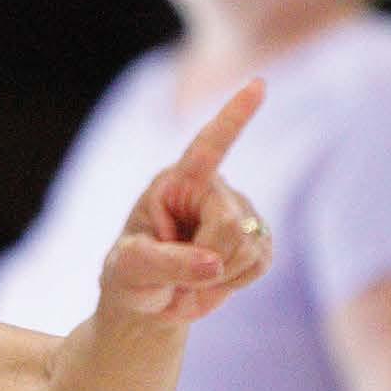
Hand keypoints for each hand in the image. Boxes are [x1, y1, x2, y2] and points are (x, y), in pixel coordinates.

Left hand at [100, 80, 273, 324]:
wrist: (151, 305)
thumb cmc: (130, 279)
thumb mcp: (131, 270)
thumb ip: (167, 264)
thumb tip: (213, 263)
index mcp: (175, 183)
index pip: (208, 147)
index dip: (234, 117)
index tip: (258, 84)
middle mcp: (211, 189)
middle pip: (229, 225)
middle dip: (208, 260)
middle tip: (179, 280)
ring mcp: (240, 212)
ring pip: (249, 247)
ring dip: (221, 275)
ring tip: (193, 278)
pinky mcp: (258, 238)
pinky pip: (260, 262)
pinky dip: (237, 281)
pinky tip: (216, 279)